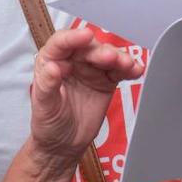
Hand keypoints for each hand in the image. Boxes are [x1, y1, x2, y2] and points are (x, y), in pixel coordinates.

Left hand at [28, 28, 143, 164]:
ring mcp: (90, 69)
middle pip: (89, 48)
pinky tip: (136, 70)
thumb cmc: (48, 123)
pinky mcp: (106, 80)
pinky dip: (129, 69)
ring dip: (119, 58)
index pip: (61, 43)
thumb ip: (47, 86)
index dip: (73, 37)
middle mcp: (72, 61)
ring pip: (107, 56)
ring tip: (128, 65)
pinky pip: (119, 70)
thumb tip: (52, 67)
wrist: (63, 145)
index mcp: (51, 61)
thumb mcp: (44, 107)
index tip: (86, 36)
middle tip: (111, 58)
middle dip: (101, 51)